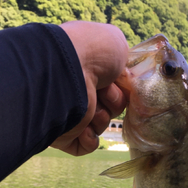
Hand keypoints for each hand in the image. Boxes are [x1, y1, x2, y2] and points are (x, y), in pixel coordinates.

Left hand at [51, 22, 127, 155]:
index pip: (112, 87)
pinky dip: (90, 138)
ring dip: (101, 117)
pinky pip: (87, 144)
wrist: (68, 71)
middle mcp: (77, 90)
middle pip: (109, 106)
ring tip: (91, 106)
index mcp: (85, 70)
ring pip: (100, 124)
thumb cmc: (92, 53)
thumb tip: (122, 72)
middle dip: (113, 101)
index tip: (120, 80)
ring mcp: (70, 113)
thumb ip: (121, 57)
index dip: (120, 86)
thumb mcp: (116, 43)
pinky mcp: (65, 134)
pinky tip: (83, 126)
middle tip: (104, 91)